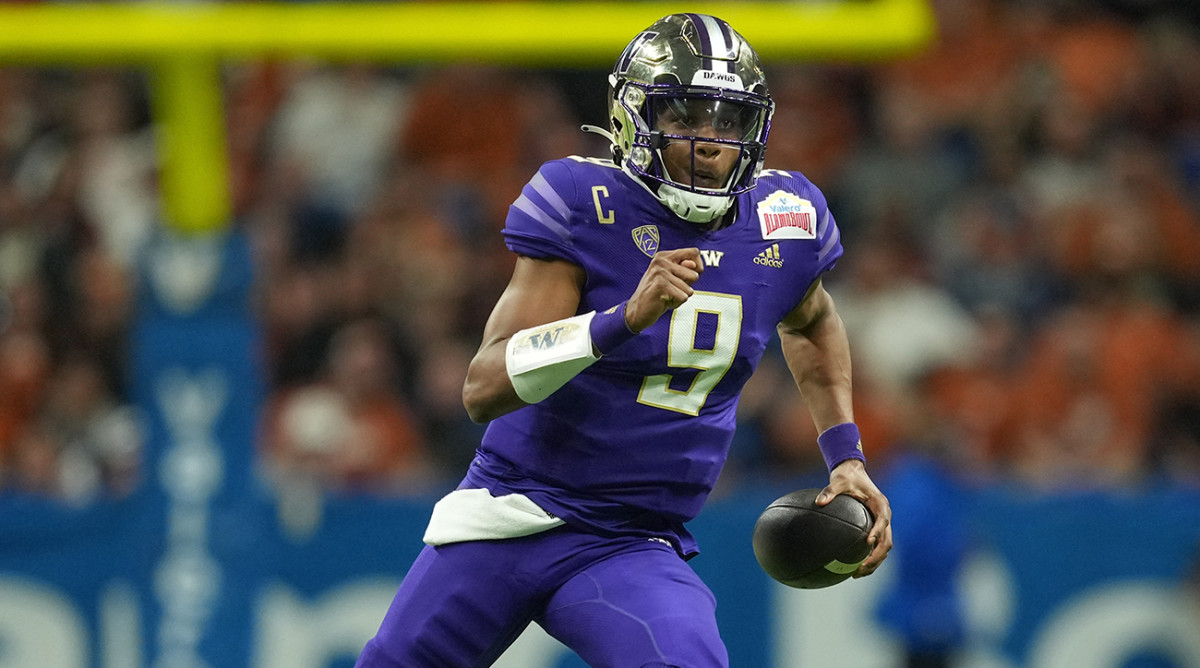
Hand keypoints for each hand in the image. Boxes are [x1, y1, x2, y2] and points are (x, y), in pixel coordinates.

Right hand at [625, 248, 702, 331]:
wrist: (637, 311)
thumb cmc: (657, 295)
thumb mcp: (673, 279)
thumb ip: (685, 270)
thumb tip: (694, 266)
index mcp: (664, 256)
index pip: (694, 252)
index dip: (698, 267)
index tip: (686, 277)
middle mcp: (661, 261)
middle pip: (694, 274)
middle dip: (687, 287)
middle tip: (670, 290)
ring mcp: (660, 273)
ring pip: (689, 289)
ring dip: (680, 297)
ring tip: (665, 296)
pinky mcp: (660, 286)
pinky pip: (683, 297)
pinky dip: (676, 304)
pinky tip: (663, 302)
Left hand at [816, 459, 891, 577]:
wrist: (853, 473)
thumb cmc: (846, 477)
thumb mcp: (838, 481)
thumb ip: (830, 491)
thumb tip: (819, 502)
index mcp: (880, 504)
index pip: (883, 520)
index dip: (878, 532)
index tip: (868, 542)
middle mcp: (884, 515)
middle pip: (887, 541)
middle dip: (876, 556)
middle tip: (861, 567)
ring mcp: (881, 523)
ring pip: (884, 547)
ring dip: (874, 562)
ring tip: (857, 574)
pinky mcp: (875, 527)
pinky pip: (876, 546)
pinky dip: (869, 557)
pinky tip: (853, 567)